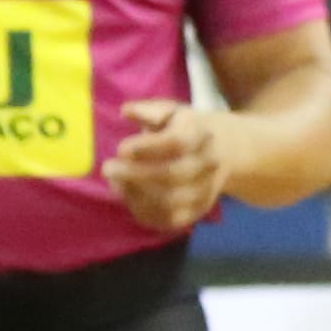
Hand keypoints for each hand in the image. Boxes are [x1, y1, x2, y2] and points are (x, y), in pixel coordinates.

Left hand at [105, 96, 239, 231]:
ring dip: (137, 194)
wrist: (222, 152)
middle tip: (107, 168)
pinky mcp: (197, 212)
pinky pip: (168, 219)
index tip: (122, 149)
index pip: (177, 143)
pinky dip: (144, 211)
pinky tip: (128, 197)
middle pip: (173, 175)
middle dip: (136, 174)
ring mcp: (204, 191)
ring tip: (115, 183)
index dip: (147, 148)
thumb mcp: (170, 111)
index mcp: (200, 135)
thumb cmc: (185, 129)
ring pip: (171, 202)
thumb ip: (148, 111)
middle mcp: (208, 165)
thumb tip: (126, 111)